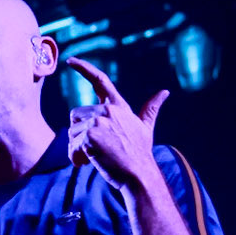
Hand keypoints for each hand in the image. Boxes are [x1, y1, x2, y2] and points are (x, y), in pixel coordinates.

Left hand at [63, 56, 168, 189]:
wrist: (139, 174)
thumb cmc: (140, 154)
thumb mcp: (146, 127)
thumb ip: (151, 108)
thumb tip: (165, 92)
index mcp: (119, 106)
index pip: (100, 81)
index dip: (84, 68)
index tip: (70, 60)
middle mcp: (107, 111)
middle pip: (76, 116)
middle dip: (80, 134)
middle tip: (96, 150)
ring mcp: (98, 122)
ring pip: (72, 132)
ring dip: (78, 148)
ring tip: (95, 157)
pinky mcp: (90, 136)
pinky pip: (72, 146)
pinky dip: (76, 158)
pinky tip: (88, 163)